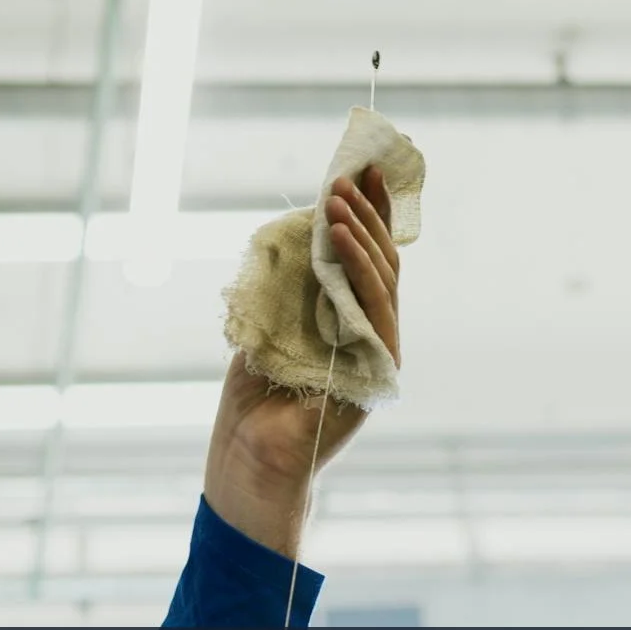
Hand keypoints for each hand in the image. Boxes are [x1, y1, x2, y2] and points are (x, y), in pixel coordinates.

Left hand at [204, 165, 400, 556]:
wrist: (249, 461)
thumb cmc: (253, 400)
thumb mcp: (267, 323)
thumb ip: (290, 284)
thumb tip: (301, 226)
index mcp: (346, 321)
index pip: (363, 258)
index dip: (367, 214)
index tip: (360, 168)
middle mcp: (369, 334)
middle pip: (380, 261)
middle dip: (367, 213)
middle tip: (348, 174)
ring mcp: (376, 352)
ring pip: (382, 279)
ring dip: (361, 232)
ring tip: (338, 197)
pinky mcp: (376, 370)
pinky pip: (375, 308)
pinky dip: (359, 269)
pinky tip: (343, 238)